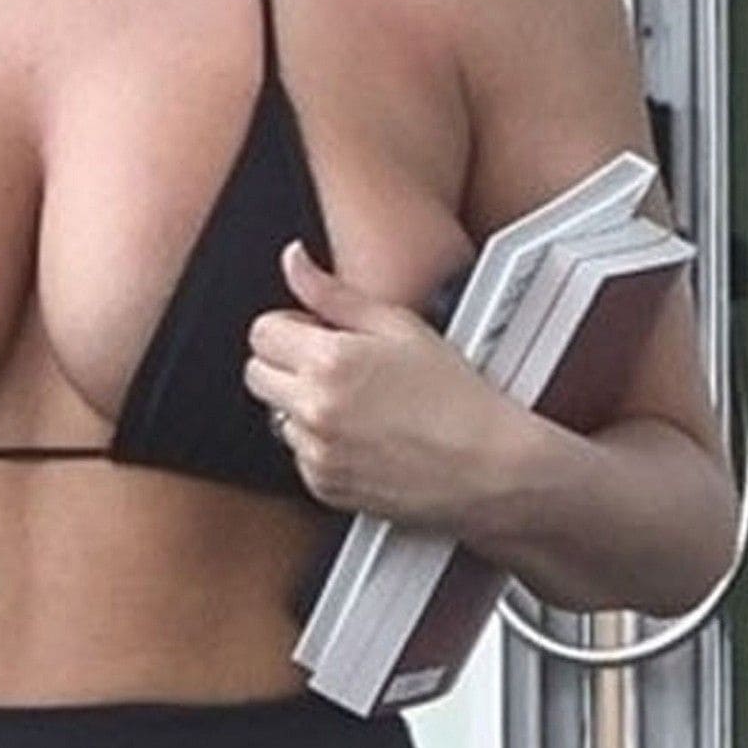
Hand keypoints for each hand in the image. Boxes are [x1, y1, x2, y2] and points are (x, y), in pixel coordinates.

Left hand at [245, 242, 525, 524]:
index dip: (289, 327)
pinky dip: (322, 446)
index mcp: (329, 361)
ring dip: (303, 407)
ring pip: (277, 417)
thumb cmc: (458, 399)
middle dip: (286, 364)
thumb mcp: (400, 326)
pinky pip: (300, 456)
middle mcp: (314, 409)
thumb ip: (334, 292)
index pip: (261, 332)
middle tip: (334, 365)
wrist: (490, 467)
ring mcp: (317, 452)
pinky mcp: (324, 486)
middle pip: (257, 374)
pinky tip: (364, 436)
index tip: (313, 332)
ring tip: (359, 404)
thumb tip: (294, 261)